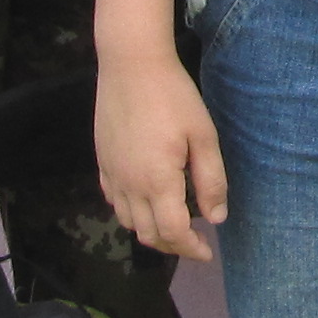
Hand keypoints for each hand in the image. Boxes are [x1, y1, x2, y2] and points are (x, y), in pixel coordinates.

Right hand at [97, 47, 226, 262]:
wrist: (131, 65)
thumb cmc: (174, 96)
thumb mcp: (204, 136)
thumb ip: (211, 181)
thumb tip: (216, 218)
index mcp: (158, 182)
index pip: (173, 232)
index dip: (191, 249)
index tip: (207, 252)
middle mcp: (130, 185)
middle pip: (148, 234)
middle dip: (173, 246)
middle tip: (194, 242)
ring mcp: (112, 174)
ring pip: (127, 222)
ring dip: (151, 231)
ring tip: (173, 224)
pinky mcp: (101, 161)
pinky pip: (113, 200)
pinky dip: (130, 213)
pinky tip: (145, 202)